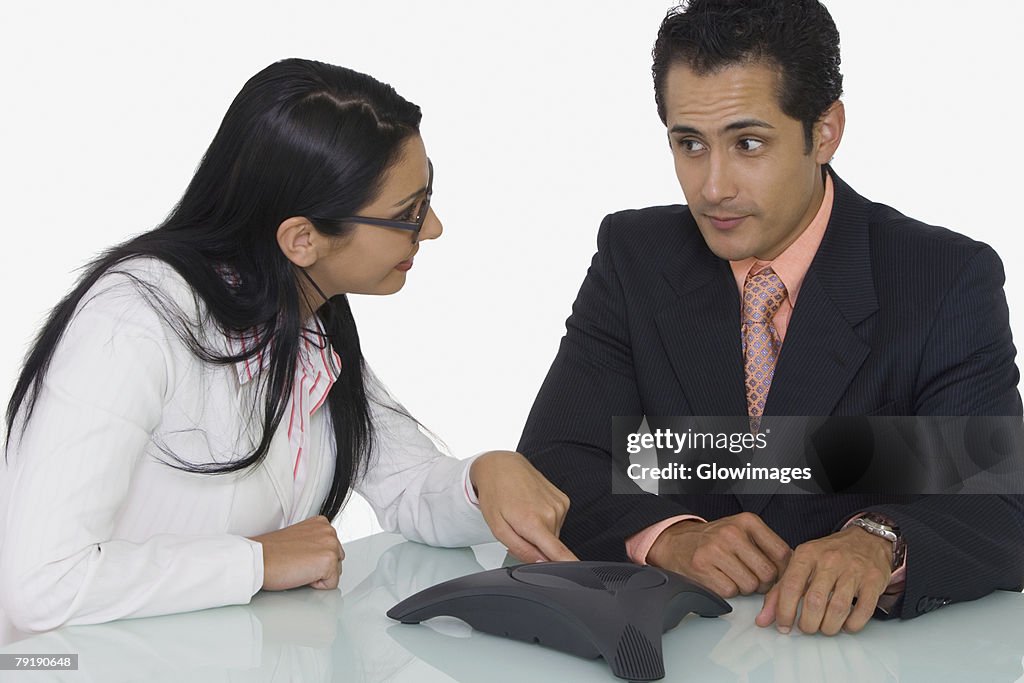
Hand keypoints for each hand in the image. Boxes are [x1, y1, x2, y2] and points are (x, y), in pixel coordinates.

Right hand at [250, 515, 343, 590]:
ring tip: (298, 568)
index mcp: (321, 523)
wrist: (258, 559)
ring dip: (318, 576)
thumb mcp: (297, 538)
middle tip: (297, 564)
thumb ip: (313, 542)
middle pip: (337, 560)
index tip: (298, 557)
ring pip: (335, 572)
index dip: (314, 559)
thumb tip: (318, 555)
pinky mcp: (329, 561)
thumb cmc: (270, 552)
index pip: (331, 549)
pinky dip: (315, 585)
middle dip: (320, 567)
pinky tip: (300, 575)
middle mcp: (328, 531)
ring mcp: (331, 545)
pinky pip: (331, 584)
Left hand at [470, 451, 577, 562]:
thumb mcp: (498, 529)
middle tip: (518, 530)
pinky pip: (556, 521)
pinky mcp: (563, 499)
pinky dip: (545, 520)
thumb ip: (521, 550)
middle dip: (536, 545)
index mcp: (534, 522)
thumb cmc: (496, 495)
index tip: (577, 573)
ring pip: (553, 534)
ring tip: (524, 514)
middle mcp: (551, 513)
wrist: (502, 467)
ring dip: (540, 532)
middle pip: (550, 547)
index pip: (559, 552)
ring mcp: (560, 505)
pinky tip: (533, 507)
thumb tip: (541, 563)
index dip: (569, 565)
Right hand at [646, 512, 790, 597]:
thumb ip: (767, 545)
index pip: (782, 553)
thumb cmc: (713, 539)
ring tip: (733, 576)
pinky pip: (730, 592)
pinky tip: (720, 579)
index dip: (782, 570)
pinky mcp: (703, 568)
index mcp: (747, 521)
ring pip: (750, 585)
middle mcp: (732, 533)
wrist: (675, 541)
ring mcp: (716, 550)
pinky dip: (728, 591)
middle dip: (763, 582)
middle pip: (768, 573)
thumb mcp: (741, 530)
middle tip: (752, 577)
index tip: (776, 574)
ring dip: (744, 587)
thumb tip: (793, 568)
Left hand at [756, 526, 891, 634]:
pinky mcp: (873, 581)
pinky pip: (862, 611)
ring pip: (838, 608)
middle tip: (807, 628)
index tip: (784, 625)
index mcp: (807, 554)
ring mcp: (853, 570)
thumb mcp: (800, 565)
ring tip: (824, 628)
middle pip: (814, 602)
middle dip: (808, 624)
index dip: (785, 611)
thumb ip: (780, 591)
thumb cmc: (829, 555)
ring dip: (828, 627)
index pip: (791, 587)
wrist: (867, 539)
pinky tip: (845, 625)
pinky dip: (852, 625)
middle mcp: (829, 560)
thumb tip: (763, 620)